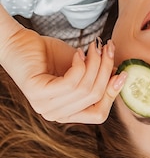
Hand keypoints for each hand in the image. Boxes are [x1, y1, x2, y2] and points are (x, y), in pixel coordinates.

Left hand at [0, 12, 125, 123]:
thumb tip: (121, 79)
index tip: (122, 73)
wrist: (19, 42)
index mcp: (66, 114)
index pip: (99, 114)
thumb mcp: (81, 69)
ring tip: (93, 47)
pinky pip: (71, 83)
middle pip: (95, 97)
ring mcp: (44, 107)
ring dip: (94, 64)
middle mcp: (54, 115)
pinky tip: (77, 53)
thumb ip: (98, 78)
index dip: (113, 94)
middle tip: (107, 49)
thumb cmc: (49, 55)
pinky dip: (80, 65)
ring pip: (85, 89)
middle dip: (105, 70)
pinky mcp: (38, 93)